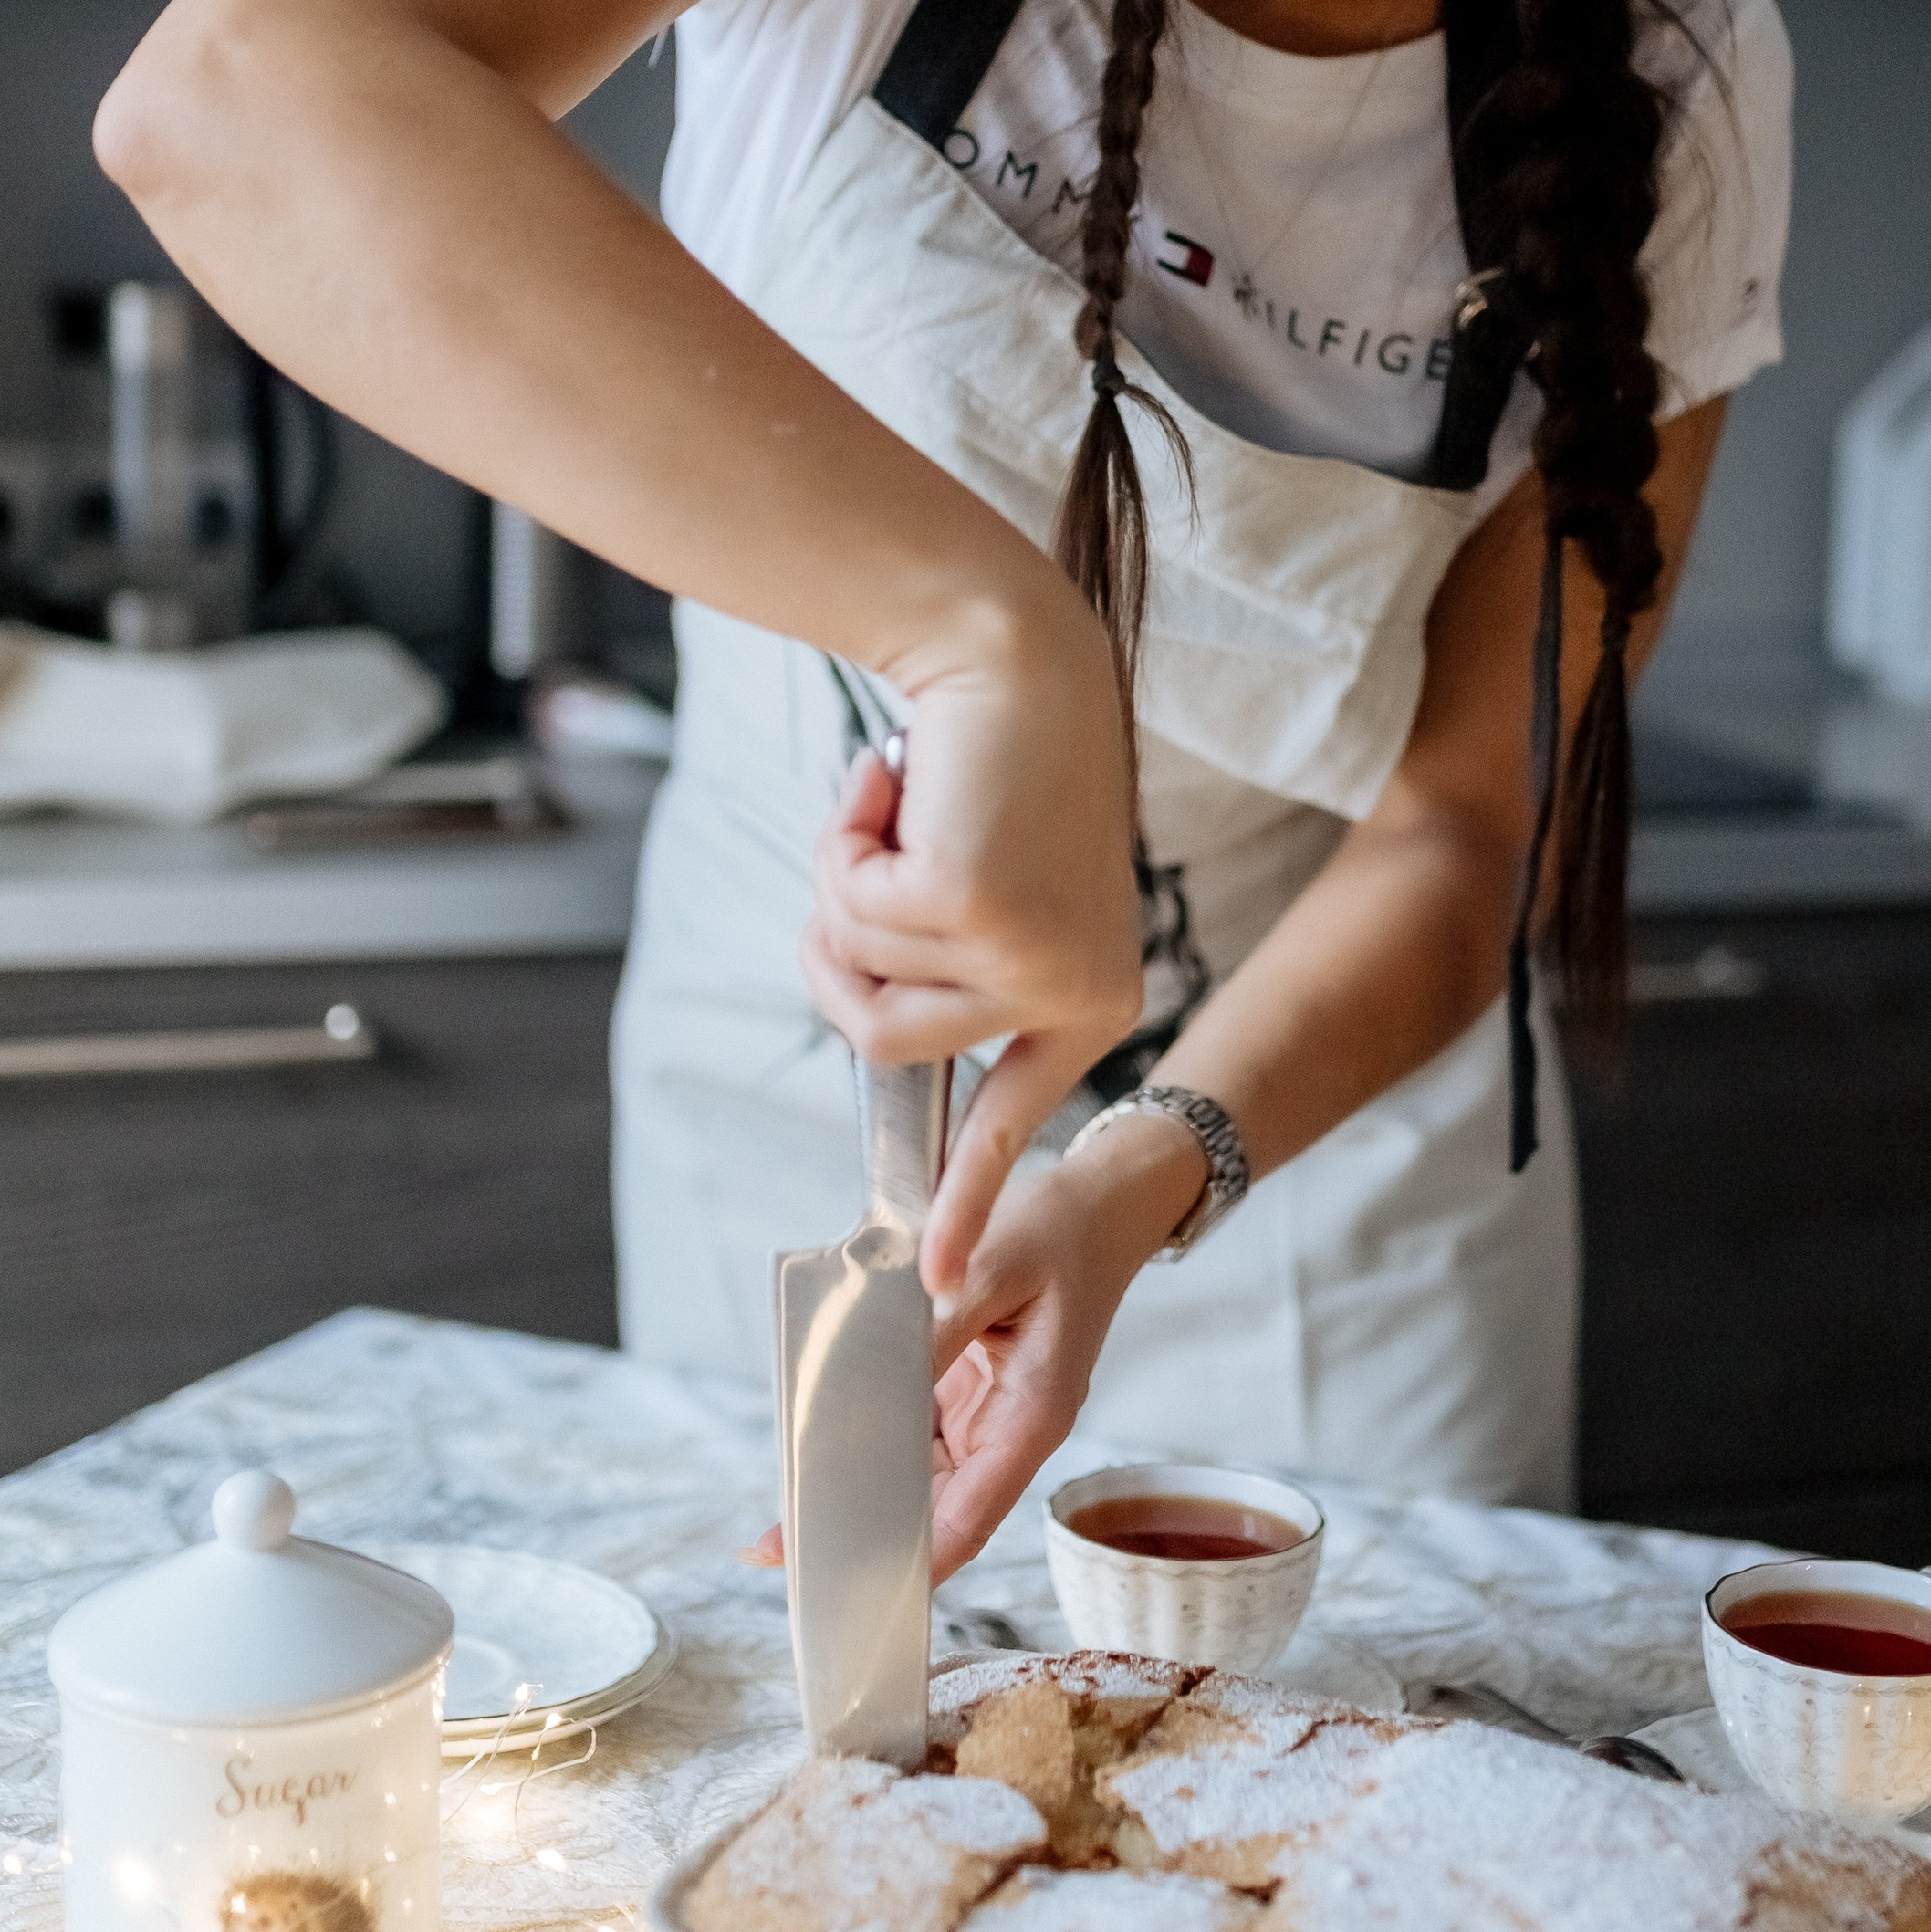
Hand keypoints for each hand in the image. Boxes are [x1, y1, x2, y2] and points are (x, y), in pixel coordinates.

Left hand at [741, 1115, 1203, 1583]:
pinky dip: (875, 1446)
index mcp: (1033, 1416)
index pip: (969, 1519)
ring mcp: (991, 1416)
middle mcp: (1013, 1430)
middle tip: (785, 1553)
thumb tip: (866, 1382)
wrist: (1107, 1200)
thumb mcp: (992, 1267)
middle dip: (869, 1536)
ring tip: (790, 1520)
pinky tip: (824, 1450)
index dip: (911, 1563)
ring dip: (865, 1495)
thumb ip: (929, 1329)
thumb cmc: (1064, 1230)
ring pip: (921, 1480)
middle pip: (938, 1512)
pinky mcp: (971, 1392)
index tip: (853, 1588)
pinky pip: (916, 1435)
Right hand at [798, 606, 1144, 1262]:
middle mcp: (1075, 991)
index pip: (1016, 1117)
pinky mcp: (977, 909)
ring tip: (891, 809)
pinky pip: (847, 916)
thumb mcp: (984, 889)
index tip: (940, 1276)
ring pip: (859, 977)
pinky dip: (841, 845)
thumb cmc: (989, 771)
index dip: (969, 1197)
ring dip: (841, 888)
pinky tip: (890, 786)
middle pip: (887, 1041)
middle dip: (839, 950)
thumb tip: (878, 1027)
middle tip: (860, 861)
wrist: (1016, 654)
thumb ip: (947, 969)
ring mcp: (1028, 955)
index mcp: (1091, 999)